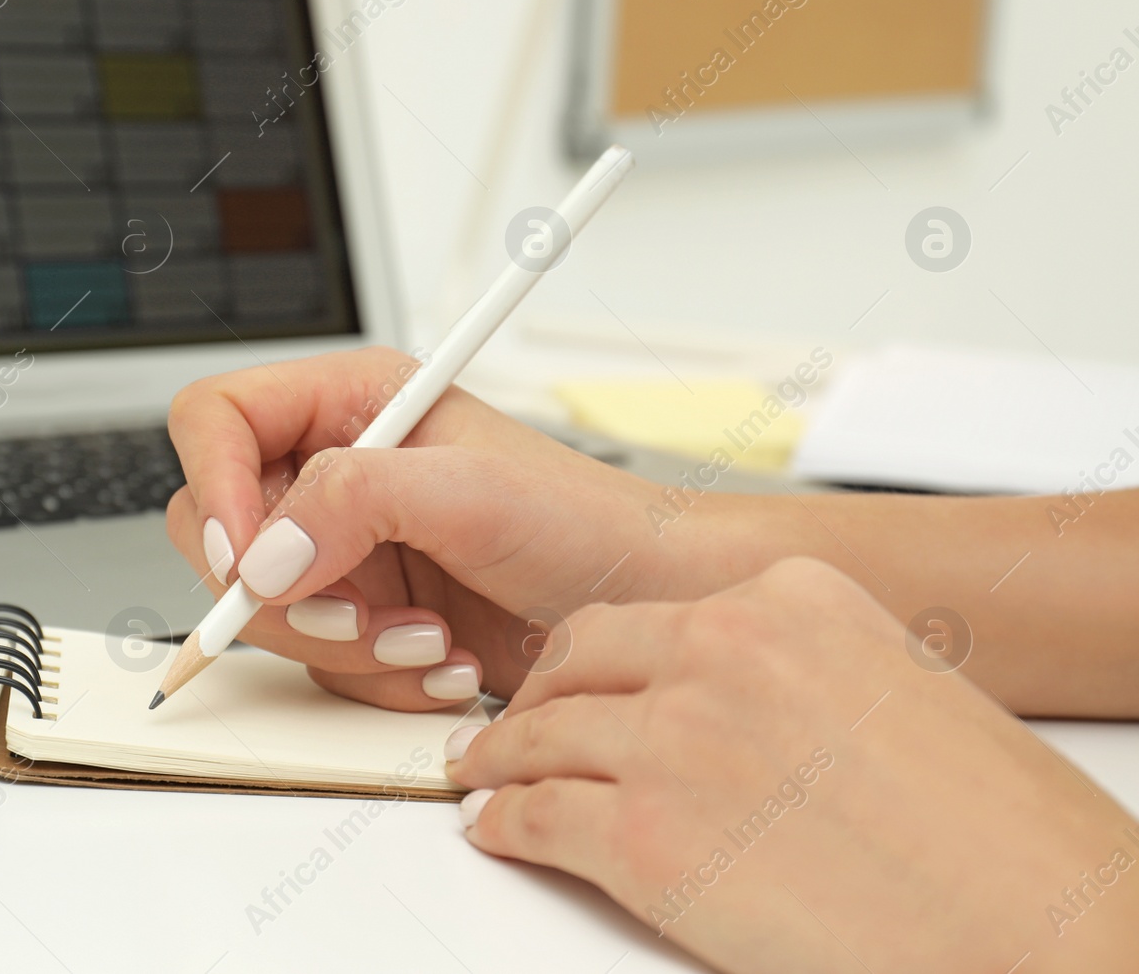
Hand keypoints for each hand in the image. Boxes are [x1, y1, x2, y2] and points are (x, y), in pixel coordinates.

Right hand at [165, 347, 671, 709]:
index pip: (217, 420)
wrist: (640, 603)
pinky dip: (374, 676)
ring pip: (263, 608)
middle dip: (285, 591)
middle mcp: (335, 472)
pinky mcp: (364, 614)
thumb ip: (355, 500)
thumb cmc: (584, 521)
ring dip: (342, 642)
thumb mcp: (470, 491)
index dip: (215, 487)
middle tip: (353, 614)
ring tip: (425, 637)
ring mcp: (345, 548)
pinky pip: (316, 660)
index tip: (247, 558)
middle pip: (221, 529)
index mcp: (349, 402)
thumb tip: (266, 554)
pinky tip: (439, 658)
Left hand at [448, 558, 1138, 973]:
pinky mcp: (644, 836)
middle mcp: (724, 648)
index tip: (571, 676)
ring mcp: (676, 738)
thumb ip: (792, 670)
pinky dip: (502, 826)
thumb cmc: (998, 832)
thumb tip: (716, 699)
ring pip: (541, 737)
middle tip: (509, 725)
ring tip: (481, 776)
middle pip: (577, 660)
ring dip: (501, 760)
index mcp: (791, 598)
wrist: (1047, 929)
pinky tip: (496, 829)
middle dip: (534, 697)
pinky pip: (536, 818)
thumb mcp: (893, 686)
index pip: (646, 614)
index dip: (592, 657)